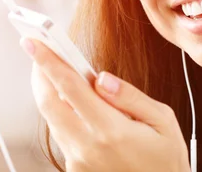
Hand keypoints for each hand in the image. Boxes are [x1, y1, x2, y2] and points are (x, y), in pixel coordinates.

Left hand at [20, 37, 190, 171]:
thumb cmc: (166, 158)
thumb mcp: (162, 120)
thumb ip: (130, 96)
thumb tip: (103, 78)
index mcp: (112, 130)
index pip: (71, 88)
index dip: (50, 62)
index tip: (35, 43)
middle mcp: (88, 146)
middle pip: (49, 103)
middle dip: (40, 74)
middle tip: (40, 52)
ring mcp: (78, 160)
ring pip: (52, 119)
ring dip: (49, 92)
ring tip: (58, 73)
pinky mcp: (76, 168)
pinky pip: (62, 134)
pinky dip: (62, 113)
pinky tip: (74, 103)